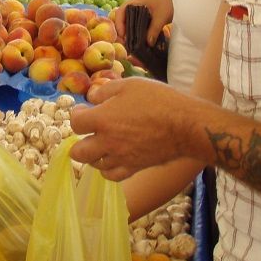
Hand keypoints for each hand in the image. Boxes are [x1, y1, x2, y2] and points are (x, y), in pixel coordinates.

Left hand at [69, 77, 195, 179]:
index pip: (75, 123)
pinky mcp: (134, 168)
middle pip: (78, 152)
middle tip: (88, 131)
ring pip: (94, 165)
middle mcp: (107, 142)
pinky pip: (112, 176)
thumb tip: (92, 98)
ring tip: (100, 144)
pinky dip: (107, 169)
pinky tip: (112, 159)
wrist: (185, 125)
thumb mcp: (130, 85)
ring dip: (93, 155)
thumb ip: (106, 90)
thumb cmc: (158, 100)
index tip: (85, 109)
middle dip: (78, 140)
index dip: (77, 114)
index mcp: (103, 119)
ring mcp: (120, 158)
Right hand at [111, 0, 172, 49]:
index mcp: (136, 1)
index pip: (120, 12)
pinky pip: (138, 21)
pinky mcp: (147, 12)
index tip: (123, 36)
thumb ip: (153, 31)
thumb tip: (147, 44)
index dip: (119, 25)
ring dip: (131, 30)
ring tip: (133, 42)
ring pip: (131, 20)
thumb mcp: (161, 18)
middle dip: (124, 30)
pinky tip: (142, 38)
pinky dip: (138, 29)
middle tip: (127, 42)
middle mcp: (136, 4)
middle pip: (124, 17)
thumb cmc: (170, 3)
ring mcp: (141, 7)